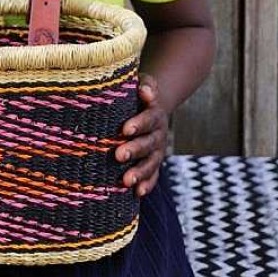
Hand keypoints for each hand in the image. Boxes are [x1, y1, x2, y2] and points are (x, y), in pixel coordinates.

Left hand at [113, 74, 167, 197]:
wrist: (154, 106)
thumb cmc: (139, 94)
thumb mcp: (145, 83)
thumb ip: (146, 85)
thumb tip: (144, 90)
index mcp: (155, 113)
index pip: (148, 118)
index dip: (138, 124)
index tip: (125, 129)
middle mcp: (158, 133)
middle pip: (148, 143)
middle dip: (134, 150)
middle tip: (118, 155)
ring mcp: (158, 150)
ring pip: (151, 163)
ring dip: (140, 172)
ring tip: (126, 180)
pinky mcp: (154, 162)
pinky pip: (153, 175)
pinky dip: (147, 184)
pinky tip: (137, 193)